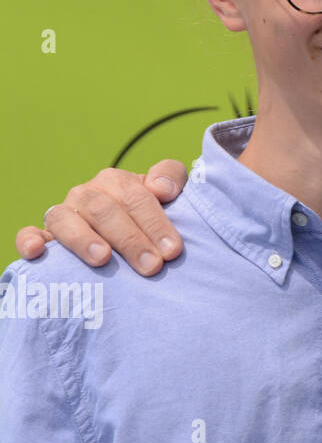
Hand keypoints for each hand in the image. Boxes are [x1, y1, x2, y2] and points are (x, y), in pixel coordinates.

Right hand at [14, 160, 188, 275]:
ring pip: (65, 219)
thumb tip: (161, 188)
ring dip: (83, 239)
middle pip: (103, 210)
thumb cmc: (151, 214)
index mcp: (117, 181)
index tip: (172, 250)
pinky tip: (38, 251)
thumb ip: (170, 177)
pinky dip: (29, 240)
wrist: (129, 231)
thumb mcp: (169, 192)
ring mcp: (64, 215)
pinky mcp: (44, 236)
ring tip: (103, 259)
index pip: (136, 197)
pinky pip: (29, 234)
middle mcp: (86, 194)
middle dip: (130, 238)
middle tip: (151, 265)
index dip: (155, 223)